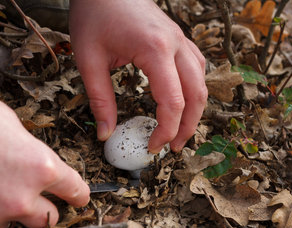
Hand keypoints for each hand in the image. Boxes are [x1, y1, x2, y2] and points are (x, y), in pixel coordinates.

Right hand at [0, 60, 89, 227]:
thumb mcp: (11, 124)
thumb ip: (30, 152)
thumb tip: (33, 164)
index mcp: (41, 168)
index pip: (74, 190)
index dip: (79, 195)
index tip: (79, 199)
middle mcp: (21, 198)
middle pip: (48, 218)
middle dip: (42, 209)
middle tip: (27, 197)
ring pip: (7, 222)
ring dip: (0, 208)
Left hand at [69, 0, 206, 152]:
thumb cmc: (93, 14)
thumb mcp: (89, 60)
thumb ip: (100, 100)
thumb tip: (106, 134)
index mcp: (154, 50)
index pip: (173, 102)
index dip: (166, 131)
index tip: (152, 148)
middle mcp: (175, 44)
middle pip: (197, 95)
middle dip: (187, 127)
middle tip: (173, 148)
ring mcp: (180, 39)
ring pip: (202, 82)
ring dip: (195, 110)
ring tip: (179, 131)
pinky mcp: (178, 38)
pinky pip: (196, 68)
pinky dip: (194, 90)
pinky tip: (182, 102)